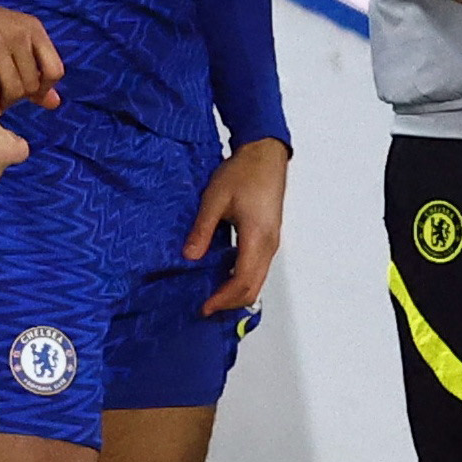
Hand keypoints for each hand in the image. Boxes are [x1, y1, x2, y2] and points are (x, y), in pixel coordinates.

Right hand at [0, 0, 63, 118]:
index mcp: (32, 28)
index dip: (44, 88)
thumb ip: (34, 69)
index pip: (55, 70)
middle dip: (19, 97)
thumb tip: (55, 103)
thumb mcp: (11, 39)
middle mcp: (18, 35)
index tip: (28, 92)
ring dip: (4, 104)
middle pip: (32, 84)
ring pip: (13, 91)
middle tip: (4, 97)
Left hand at [186, 139, 290, 316]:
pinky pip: (258, 267)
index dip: (223, 298)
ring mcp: (271, 242)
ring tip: (212, 295)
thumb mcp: (215, 199)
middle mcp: (269, 244)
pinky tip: (223, 275)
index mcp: (256, 237)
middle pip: (254, 287)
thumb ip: (202, 229)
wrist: (266, 154)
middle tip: (206, 307)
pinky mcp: (269, 237)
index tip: (205, 306)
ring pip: (258, 279)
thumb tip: (190, 256)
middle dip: (230, 302)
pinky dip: (243, 278)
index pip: (242, 281)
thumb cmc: (243, 172)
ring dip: (237, 292)